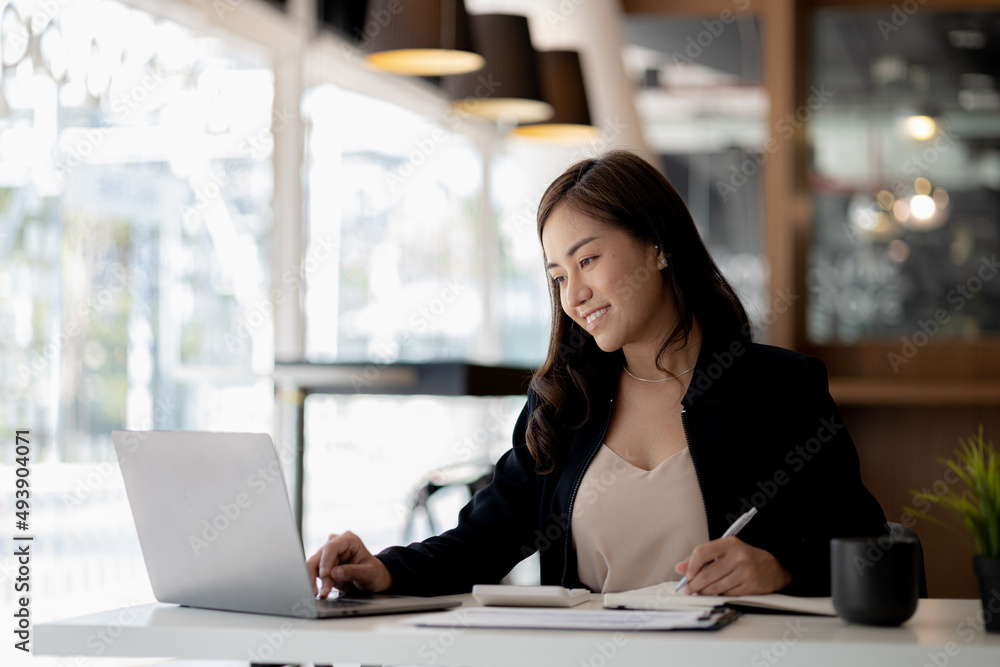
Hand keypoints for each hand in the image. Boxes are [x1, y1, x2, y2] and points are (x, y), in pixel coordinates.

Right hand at [306, 531, 392, 597]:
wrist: (372, 580)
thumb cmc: (373, 572)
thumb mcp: (368, 573)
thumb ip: (353, 572)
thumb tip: (334, 573)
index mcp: (349, 540)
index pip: (332, 547)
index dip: (326, 561)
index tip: (325, 575)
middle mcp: (336, 544)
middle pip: (319, 557)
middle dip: (319, 575)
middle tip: (321, 591)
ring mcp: (328, 554)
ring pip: (313, 566)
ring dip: (315, 581)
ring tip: (322, 594)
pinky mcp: (323, 565)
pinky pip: (314, 574)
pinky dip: (315, 584)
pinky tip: (320, 593)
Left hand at [674, 537, 791, 595]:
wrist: (774, 566)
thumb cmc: (744, 557)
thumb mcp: (724, 551)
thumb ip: (701, 558)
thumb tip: (679, 567)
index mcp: (729, 543)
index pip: (702, 552)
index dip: (691, 566)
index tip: (687, 574)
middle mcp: (738, 556)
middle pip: (707, 573)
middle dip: (694, 584)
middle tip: (688, 589)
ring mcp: (745, 571)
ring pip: (716, 586)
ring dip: (703, 592)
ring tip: (698, 592)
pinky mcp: (751, 585)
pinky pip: (727, 594)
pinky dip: (718, 595)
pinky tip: (715, 593)